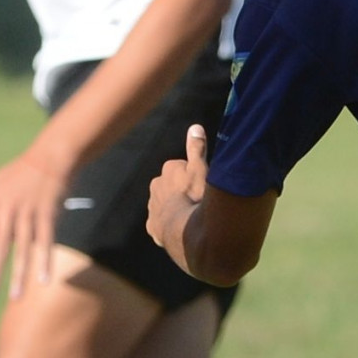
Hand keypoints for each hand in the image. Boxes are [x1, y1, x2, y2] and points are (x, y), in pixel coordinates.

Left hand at [0, 148, 70, 298]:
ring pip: (23, 248)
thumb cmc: (16, 173)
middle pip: (0, 246)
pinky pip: (46, 242)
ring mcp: (29, 213)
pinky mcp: (48, 214)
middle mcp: (8, 211)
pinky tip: (44, 279)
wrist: (49, 157)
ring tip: (15, 295)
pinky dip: (45, 261)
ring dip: (20, 273)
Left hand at [147, 123, 209, 255]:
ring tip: (191, 217)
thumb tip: (195, 127)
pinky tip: (181, 230)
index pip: (183, 169)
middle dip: (182, 191)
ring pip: (166, 204)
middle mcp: (155, 186)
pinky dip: (169, 226)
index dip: (195, 177)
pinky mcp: (152, 227)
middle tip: (198, 201)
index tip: (204, 186)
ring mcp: (153, 208)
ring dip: (176, 208)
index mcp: (168, 170)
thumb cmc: (196, 197)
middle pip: (172, 186)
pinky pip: (161, 224)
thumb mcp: (201, 169)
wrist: (185, 231)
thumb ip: (197, 148)